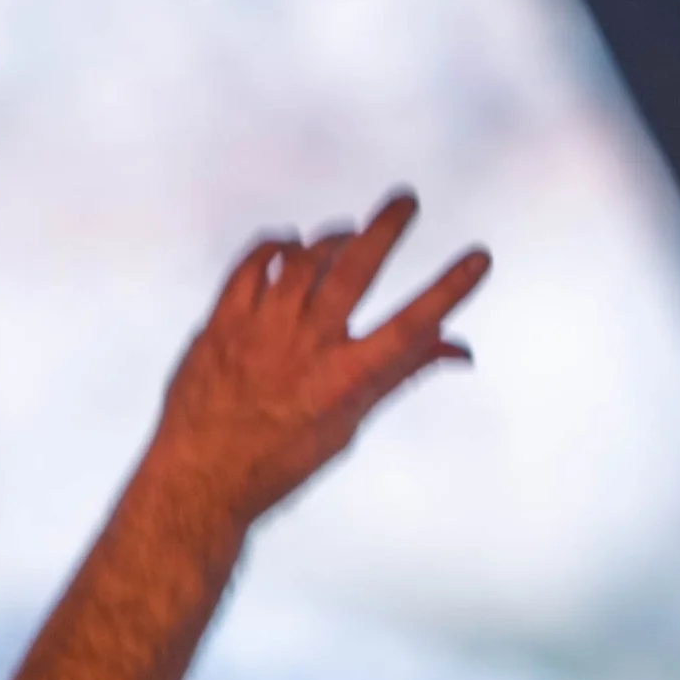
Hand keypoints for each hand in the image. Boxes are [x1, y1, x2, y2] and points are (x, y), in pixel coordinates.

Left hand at [147, 193, 490, 530]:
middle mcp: (304, 348)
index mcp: (344, 382)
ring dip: (331, 239)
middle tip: (407, 199)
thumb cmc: (282, 461)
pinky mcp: (221, 323)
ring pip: (303, 260)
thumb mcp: (350, 424)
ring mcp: (259, 330)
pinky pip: (250, 265)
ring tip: (348, 233)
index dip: (449, 291)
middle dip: (386, 228)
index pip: (411, 328)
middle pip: (353, 270)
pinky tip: (288, 243)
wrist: (199, 479)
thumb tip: (460, 349)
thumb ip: (402, 374)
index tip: (480, 257)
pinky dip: (273, 247)